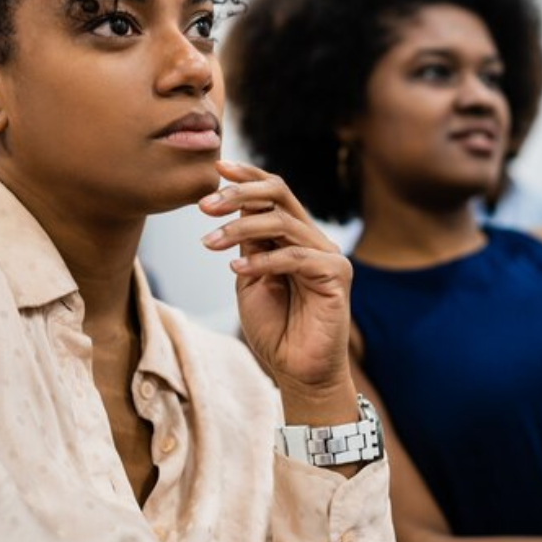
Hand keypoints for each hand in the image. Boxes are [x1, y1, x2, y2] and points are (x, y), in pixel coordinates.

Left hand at [199, 161, 355, 416]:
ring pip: (281, 222)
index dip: (247, 176)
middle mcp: (313, 239)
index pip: (274, 192)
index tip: (216, 168)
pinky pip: (295, 256)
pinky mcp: (337, 275)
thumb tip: (233, 205)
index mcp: (293, 235)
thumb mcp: (250, 278)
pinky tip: (236, 267)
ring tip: (208, 242)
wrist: (297, 372)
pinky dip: (261, 259)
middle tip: (204, 205)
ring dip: (239, 229)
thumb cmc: (274, 328)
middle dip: (239, 193)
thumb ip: (247, 243)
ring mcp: (328, 255)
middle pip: (279, 194)